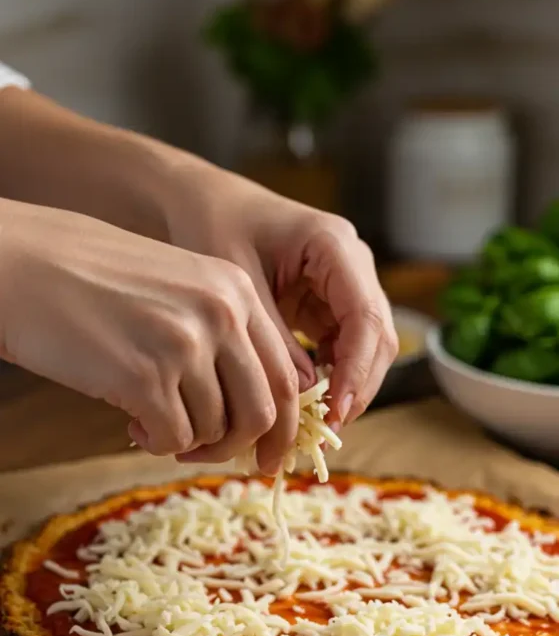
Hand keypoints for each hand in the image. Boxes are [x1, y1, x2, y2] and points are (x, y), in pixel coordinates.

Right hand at [0, 200, 300, 469]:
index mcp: (236, 290)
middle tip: (209, 457)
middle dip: (241, 448)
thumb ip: (222, 336)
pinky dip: (157, 444)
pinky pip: (174, 439)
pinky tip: (132, 424)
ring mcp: (184, 344)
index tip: (267, 453)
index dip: (282, 426)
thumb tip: (258, 412)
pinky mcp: (143, 376)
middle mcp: (221, 313)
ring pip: (215, 431)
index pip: (286, 374)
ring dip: (186, 442)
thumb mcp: (178, 289)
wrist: (20, 265)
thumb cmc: (93, 281)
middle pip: (264, 412)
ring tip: (151, 422)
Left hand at [158, 159, 397, 432]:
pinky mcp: (328, 306)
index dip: (358, 370)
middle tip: (326, 430)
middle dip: (357, 387)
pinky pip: (342, 350)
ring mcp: (344, 287)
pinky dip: (329, 380)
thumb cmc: (211, 227)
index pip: (366, 317)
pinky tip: (303, 406)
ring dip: (346, 389)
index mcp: (334, 246)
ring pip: (366, 350)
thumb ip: (274, 338)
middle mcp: (351, 265)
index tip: (337, 411)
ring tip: (312, 425)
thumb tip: (307, 394)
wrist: (197, 204)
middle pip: (377, 338)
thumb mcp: (238, 285)